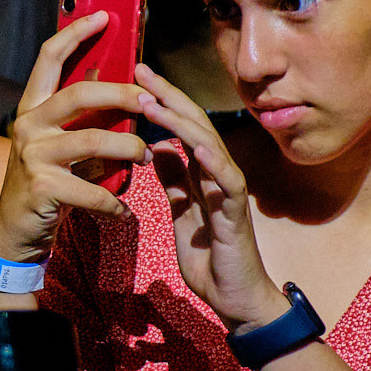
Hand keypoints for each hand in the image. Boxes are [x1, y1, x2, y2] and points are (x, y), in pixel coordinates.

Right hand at [0, 9, 154, 263]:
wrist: (14, 231)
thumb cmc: (45, 181)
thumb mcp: (56, 143)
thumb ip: (80, 118)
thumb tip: (124, 88)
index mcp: (31, 107)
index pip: (49, 57)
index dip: (76, 32)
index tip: (105, 15)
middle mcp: (27, 125)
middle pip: (78, 94)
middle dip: (122, 94)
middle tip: (150, 101)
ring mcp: (32, 156)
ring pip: (92, 141)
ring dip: (128, 149)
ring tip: (146, 156)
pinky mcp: (42, 188)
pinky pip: (91, 189)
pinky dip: (113, 201)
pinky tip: (123, 208)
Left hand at [132, 64, 287, 330]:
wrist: (234, 299)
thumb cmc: (211, 256)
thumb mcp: (181, 213)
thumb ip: (174, 181)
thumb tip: (157, 148)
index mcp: (202, 172)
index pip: (180, 126)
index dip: (160, 100)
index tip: (134, 77)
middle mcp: (219, 174)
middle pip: (194, 125)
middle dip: (167, 96)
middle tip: (140, 71)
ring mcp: (230, 191)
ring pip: (209, 145)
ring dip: (181, 122)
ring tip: (154, 101)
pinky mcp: (237, 215)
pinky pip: (229, 183)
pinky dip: (214, 163)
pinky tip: (198, 147)